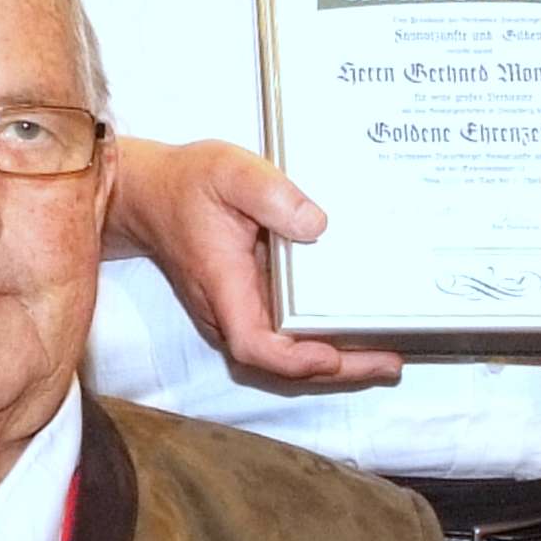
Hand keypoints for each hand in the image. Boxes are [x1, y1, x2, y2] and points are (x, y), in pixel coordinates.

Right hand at [109, 136, 400, 389]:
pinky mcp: (249, 304)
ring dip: (333, 363)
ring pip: (283, 357)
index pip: (252, 343)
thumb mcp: (230, 171)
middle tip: (388, 363)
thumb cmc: (187, 184)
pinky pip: (284, 338)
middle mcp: (228, 310)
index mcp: (222, 283)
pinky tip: (357, 335)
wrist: (152, 195)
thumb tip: (316, 224)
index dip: (292, 359)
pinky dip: (320, 343)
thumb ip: (271, 193)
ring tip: (385, 358)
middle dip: (334, 370)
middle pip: (279, 364)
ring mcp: (238, 311)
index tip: (331, 356)